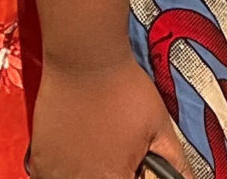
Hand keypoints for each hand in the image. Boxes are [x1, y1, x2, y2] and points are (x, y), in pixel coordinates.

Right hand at [27, 59, 186, 178]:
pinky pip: (51, 177)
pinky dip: (65, 171)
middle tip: (118, 155)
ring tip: (98, 150)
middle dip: (113, 173)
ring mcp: (55, 173)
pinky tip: (79, 151)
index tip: (134, 168)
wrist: (84, 59)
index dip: (132, 176)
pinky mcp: (39, 160)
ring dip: (88, 173)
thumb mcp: (161, 128)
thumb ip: (176, 163)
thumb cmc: (122, 88)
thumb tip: (187, 178)